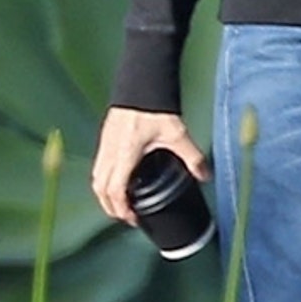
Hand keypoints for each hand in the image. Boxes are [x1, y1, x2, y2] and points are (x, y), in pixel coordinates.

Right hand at [91, 107, 207, 226]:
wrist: (140, 83)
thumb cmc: (153, 106)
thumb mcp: (177, 134)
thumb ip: (192, 157)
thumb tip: (204, 176)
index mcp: (125, 154)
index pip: (114, 190)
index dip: (121, 209)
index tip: (133, 218)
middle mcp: (110, 151)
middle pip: (100, 188)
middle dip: (110, 206)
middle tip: (126, 215)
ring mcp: (104, 143)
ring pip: (96, 176)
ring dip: (105, 193)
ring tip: (120, 201)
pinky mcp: (105, 137)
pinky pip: (98, 164)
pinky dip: (104, 178)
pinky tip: (118, 178)